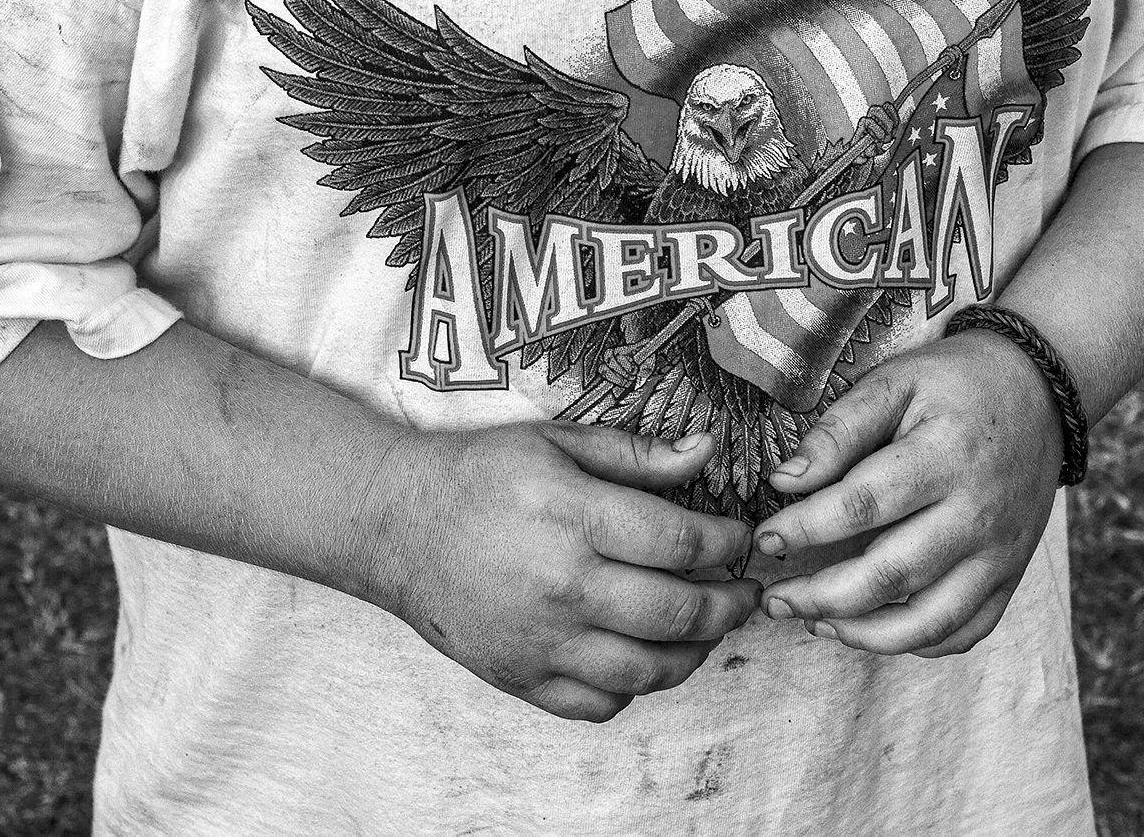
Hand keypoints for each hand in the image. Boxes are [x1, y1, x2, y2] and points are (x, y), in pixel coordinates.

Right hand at [371, 423, 759, 721]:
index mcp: (574, 516)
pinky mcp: (522, 679)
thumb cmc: (478, 474)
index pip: (683, 542)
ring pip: (648, 669)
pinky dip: (636, 688)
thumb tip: (707, 450)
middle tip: (748, 591)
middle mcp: (563, 585)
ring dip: (696, 652)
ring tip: (711, 628)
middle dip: (730, 604)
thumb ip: (635, 454)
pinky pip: (600, 703)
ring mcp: (542, 641)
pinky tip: (646, 656)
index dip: (728, 543)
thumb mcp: (555, 441)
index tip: (742, 538)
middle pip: (677, 612)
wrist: (395, 526)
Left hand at [749, 333, 1062, 655]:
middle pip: (892, 574)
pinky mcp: (1010, 577)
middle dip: (823, 595)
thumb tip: (786, 481)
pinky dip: (915, 646)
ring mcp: (999, 554)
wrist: (1037, 393)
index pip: (863, 504)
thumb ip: (840, 431)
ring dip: (863, 634)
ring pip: (929, 622)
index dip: (807, 527)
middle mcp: (976, 514)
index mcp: (943, 456)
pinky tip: (871, 630)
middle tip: (774, 598)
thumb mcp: (895, 382)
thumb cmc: (954, 384)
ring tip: (815, 623)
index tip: (765, 537)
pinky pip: (963, 632)